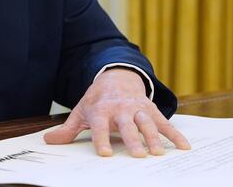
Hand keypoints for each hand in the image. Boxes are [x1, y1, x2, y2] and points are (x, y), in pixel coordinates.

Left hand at [44, 68, 190, 156]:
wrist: (116, 76)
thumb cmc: (97, 100)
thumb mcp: (80, 111)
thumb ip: (68, 129)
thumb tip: (48, 140)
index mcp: (101, 110)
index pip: (100, 126)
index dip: (102, 139)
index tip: (106, 153)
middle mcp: (120, 108)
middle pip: (127, 125)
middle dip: (132, 139)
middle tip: (138, 155)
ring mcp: (137, 107)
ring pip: (146, 122)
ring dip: (153, 137)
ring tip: (158, 153)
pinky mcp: (151, 108)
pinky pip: (164, 122)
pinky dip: (174, 133)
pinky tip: (184, 146)